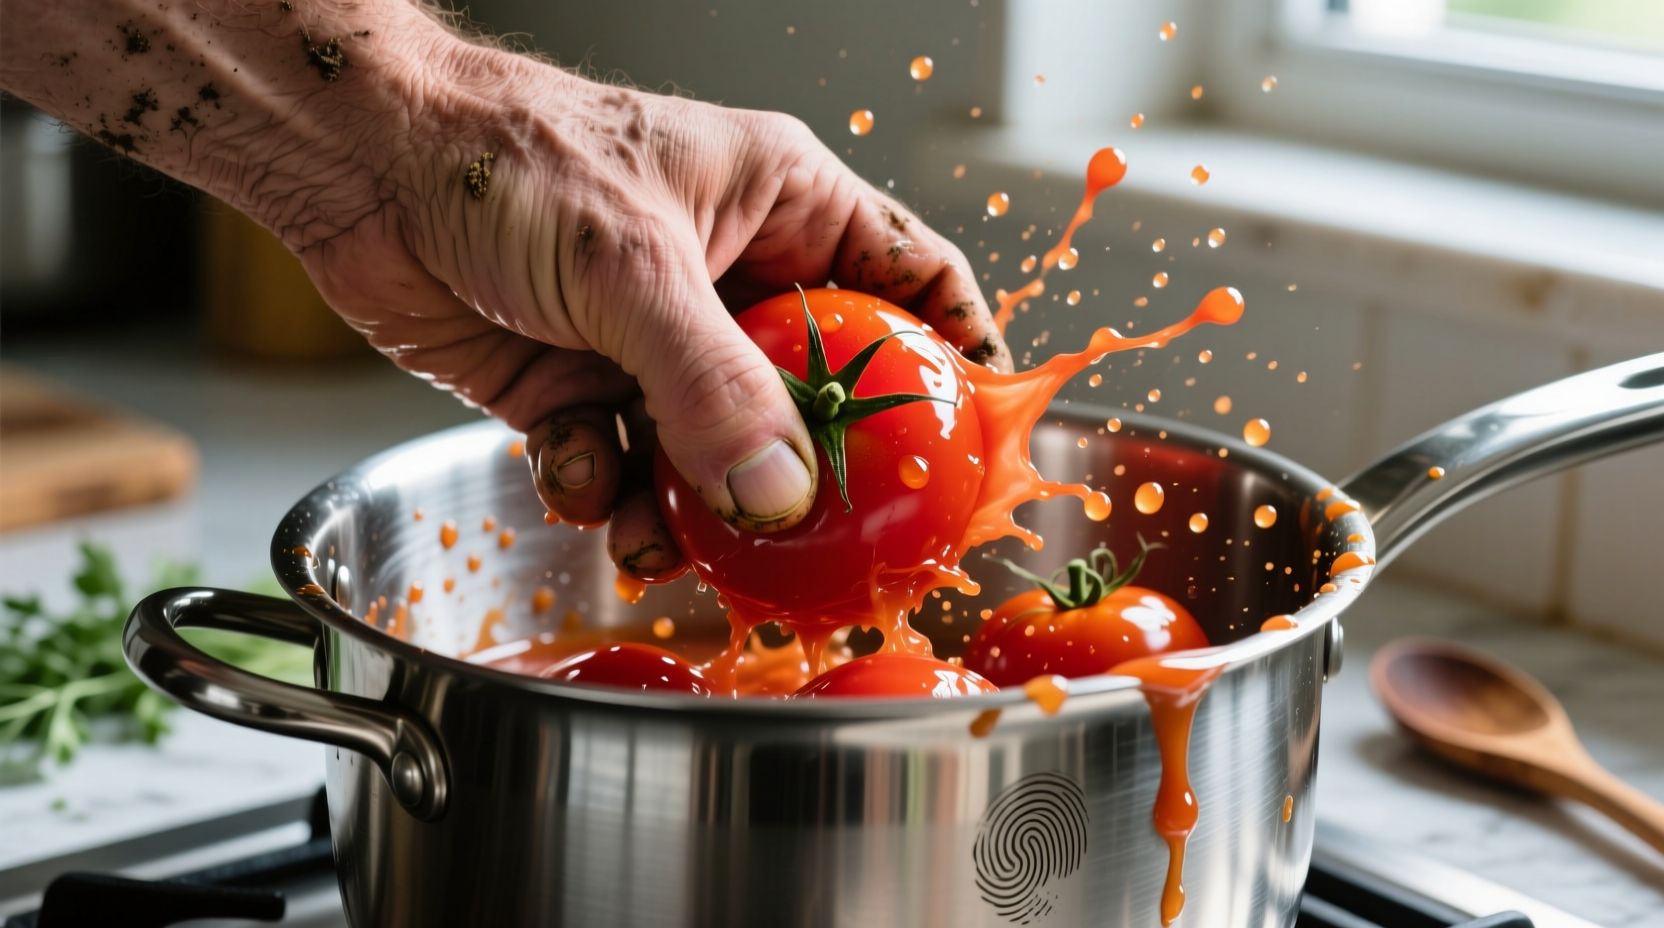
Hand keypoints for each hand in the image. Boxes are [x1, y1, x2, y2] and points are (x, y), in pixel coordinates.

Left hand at [301, 43, 1010, 579]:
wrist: (357, 171)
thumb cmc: (503, 158)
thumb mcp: (631, 266)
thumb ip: (713, 386)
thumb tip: (782, 493)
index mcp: (783, 206)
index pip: (914, 281)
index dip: (959, 360)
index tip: (978, 445)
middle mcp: (731, 277)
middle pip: (818, 394)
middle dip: (812, 473)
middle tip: (823, 545)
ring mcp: (658, 339)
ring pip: (718, 450)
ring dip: (692, 503)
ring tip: (661, 534)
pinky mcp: (585, 385)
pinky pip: (628, 464)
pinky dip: (604, 486)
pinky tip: (572, 468)